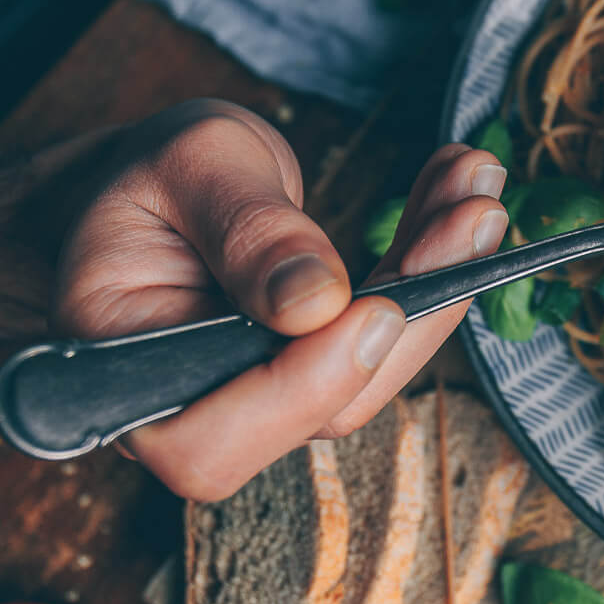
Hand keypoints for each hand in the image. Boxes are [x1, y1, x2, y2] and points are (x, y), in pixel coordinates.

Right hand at [52, 99, 506, 500]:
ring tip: (476, 195)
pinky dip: (432, 271)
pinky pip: (386, 338)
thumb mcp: (189, 166)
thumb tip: (315, 303)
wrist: (156, 189)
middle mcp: (198, 412)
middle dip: (412, 315)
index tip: (378, 309)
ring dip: (440, 283)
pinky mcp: (319, 373)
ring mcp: (267, 402)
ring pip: (373, 373)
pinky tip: (461, 204)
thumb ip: (246, 230)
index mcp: (127, 375)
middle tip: (472, 219)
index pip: (210, 437)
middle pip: (321, 409)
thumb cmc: (151, 177)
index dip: (302, 388)